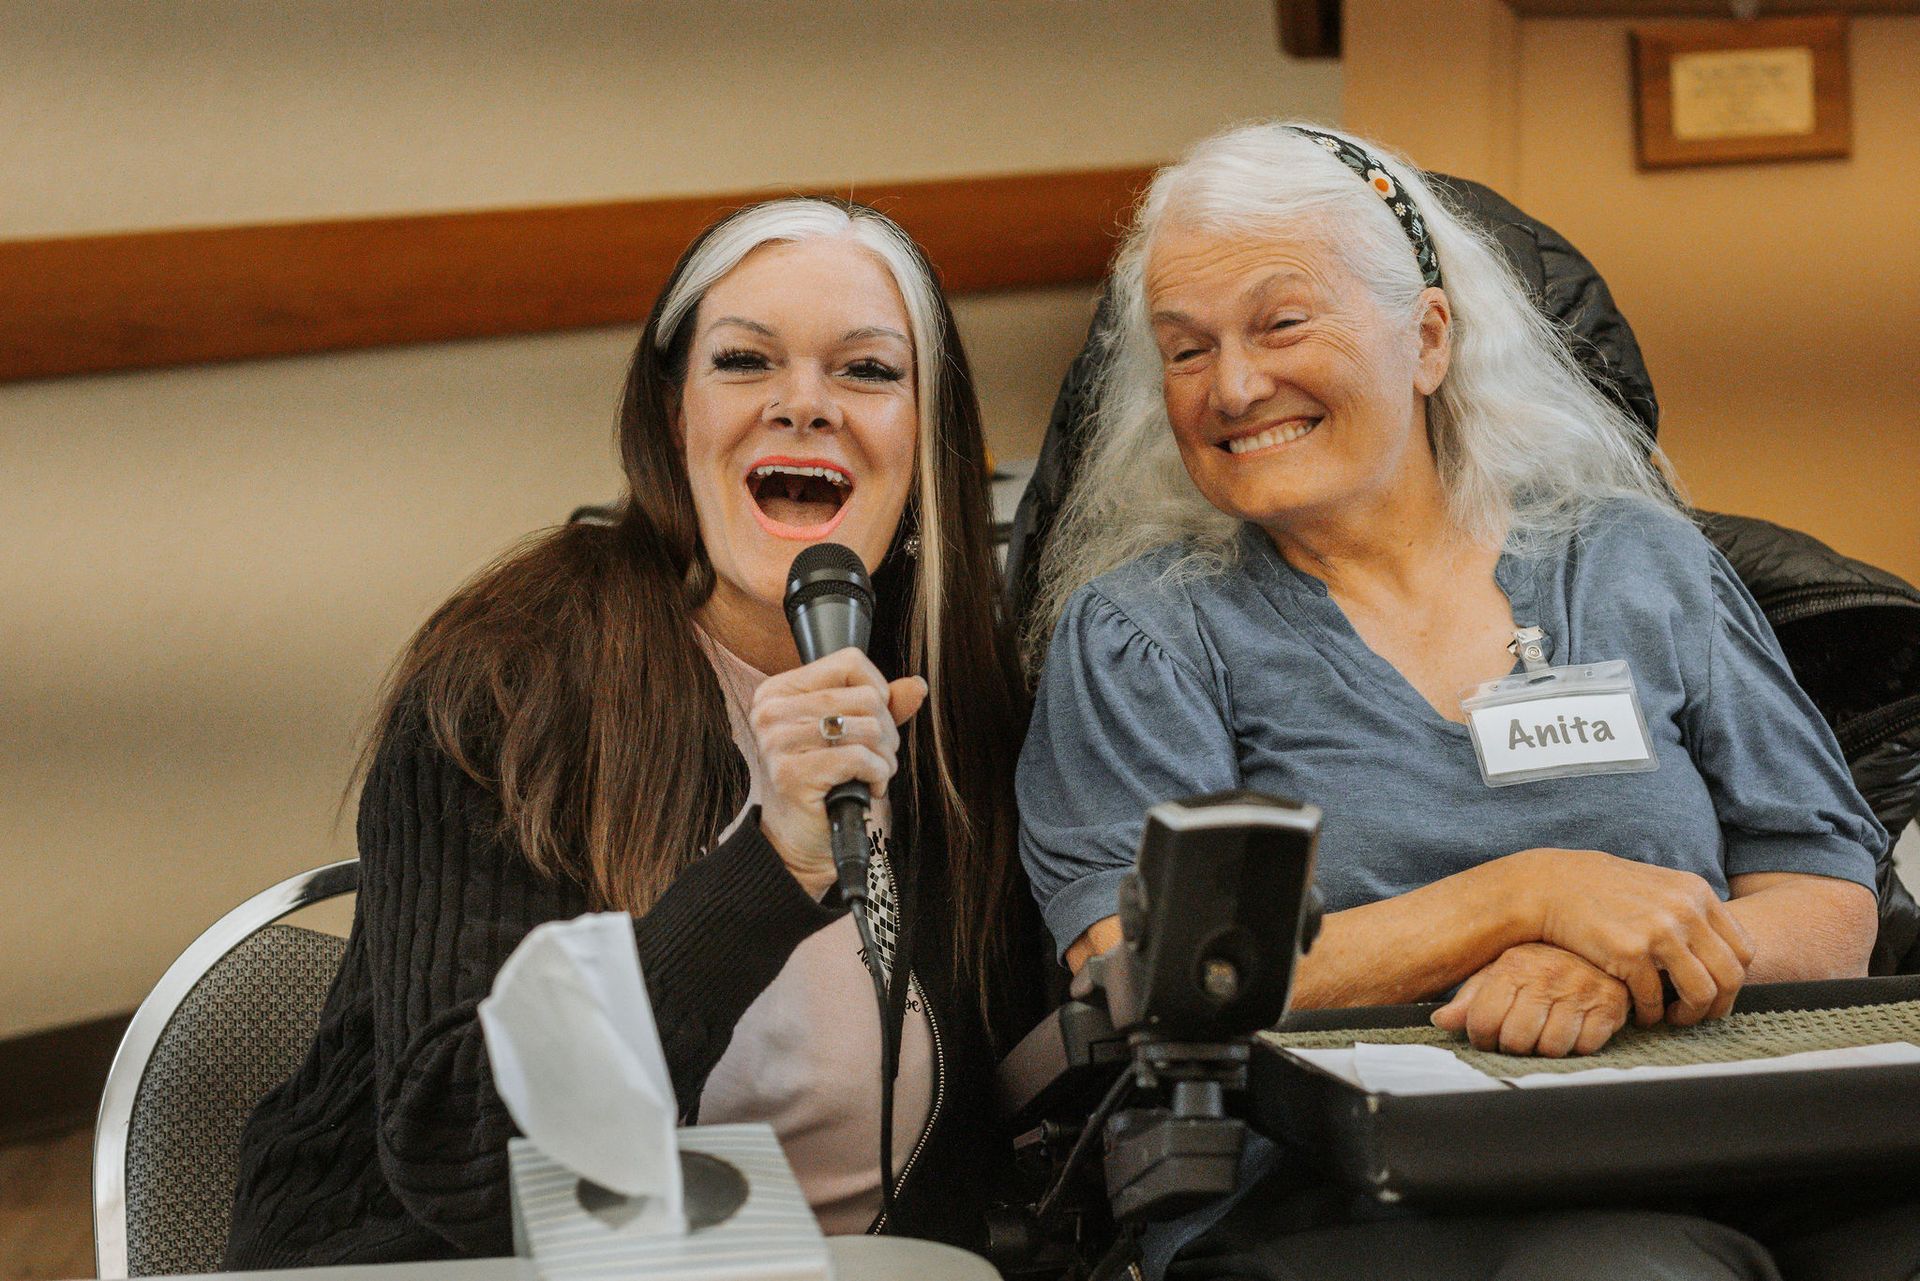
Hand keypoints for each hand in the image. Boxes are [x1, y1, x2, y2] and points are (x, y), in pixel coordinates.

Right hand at [750, 647, 926, 894]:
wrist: (800, 839)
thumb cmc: (825, 782)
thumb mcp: (852, 733)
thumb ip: (882, 705)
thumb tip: (917, 685)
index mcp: (779, 691)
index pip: (849, 661)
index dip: (878, 691)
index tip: (874, 721)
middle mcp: (771, 711)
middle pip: (865, 696)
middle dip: (887, 732)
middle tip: (878, 758)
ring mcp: (777, 743)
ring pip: (867, 726)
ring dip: (885, 757)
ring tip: (872, 774)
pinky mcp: (791, 774)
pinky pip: (860, 759)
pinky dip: (877, 776)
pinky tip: (867, 788)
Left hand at [1432, 943, 1629, 1055]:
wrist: (1597, 945)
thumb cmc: (1541, 963)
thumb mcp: (1500, 971)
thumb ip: (1471, 997)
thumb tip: (1439, 1021)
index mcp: (1514, 965)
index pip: (1483, 1020)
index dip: (1481, 1037)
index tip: (1486, 1037)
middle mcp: (1547, 975)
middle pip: (1516, 1039)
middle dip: (1512, 1046)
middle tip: (1516, 1038)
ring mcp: (1581, 990)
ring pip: (1551, 1047)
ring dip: (1544, 1048)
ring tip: (1543, 1033)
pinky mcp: (1610, 1006)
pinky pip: (1585, 1046)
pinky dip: (1577, 1046)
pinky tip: (1571, 1030)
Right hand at [1510, 847, 1754, 1027]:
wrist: (1551, 885)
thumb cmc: (1602, 890)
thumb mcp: (1657, 887)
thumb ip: (1690, 911)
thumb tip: (1719, 948)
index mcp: (1696, 893)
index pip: (1743, 949)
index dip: (1734, 980)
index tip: (1716, 992)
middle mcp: (1685, 911)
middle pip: (1731, 975)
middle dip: (1718, 1005)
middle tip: (1698, 1014)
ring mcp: (1659, 931)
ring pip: (1701, 992)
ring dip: (1689, 1015)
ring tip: (1670, 1017)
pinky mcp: (1629, 952)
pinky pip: (1656, 998)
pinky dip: (1651, 1014)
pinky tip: (1640, 1013)